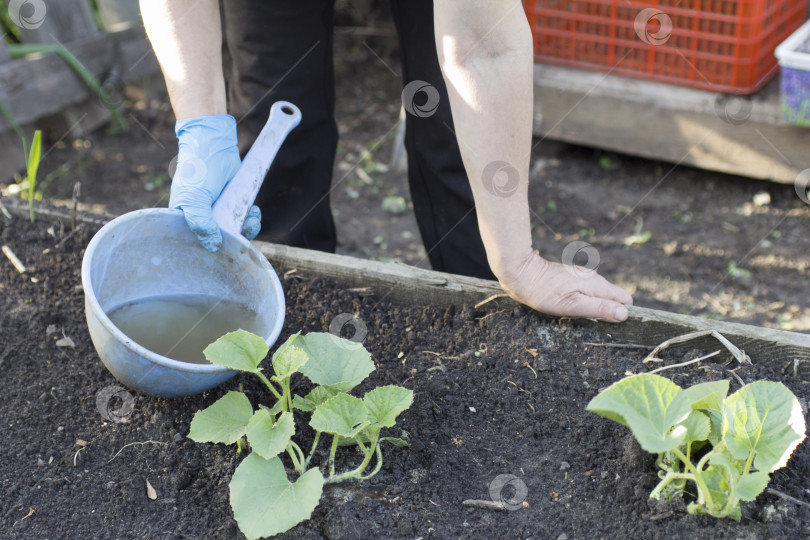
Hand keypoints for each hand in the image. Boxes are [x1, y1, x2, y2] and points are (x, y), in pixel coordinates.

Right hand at [171, 114, 260, 251]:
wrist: (213, 143)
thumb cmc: (197, 170)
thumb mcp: (194, 198)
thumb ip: (201, 223)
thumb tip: (213, 247)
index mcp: (187, 220)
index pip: (200, 244)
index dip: (215, 248)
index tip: (229, 247)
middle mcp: (203, 218)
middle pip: (222, 240)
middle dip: (237, 238)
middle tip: (246, 228)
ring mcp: (220, 212)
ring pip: (236, 231)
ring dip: (248, 228)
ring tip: (252, 216)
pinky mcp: (234, 204)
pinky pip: (244, 219)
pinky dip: (252, 218)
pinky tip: (254, 210)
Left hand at [497, 252, 632, 322]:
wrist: (521, 273)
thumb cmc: (544, 292)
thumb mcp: (573, 305)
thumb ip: (599, 308)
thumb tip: (624, 314)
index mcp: (598, 285)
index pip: (625, 299)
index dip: (623, 314)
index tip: (612, 326)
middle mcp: (594, 278)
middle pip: (613, 297)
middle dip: (608, 312)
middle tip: (591, 324)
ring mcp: (582, 276)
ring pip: (599, 294)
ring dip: (594, 307)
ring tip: (578, 316)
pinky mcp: (571, 277)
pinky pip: (586, 291)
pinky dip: (583, 300)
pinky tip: (569, 306)